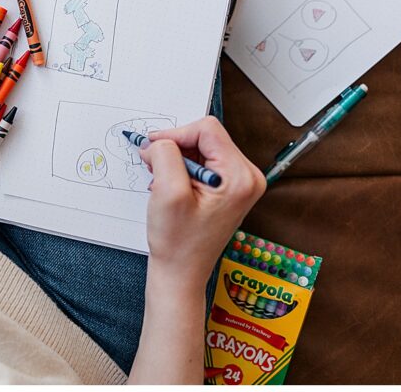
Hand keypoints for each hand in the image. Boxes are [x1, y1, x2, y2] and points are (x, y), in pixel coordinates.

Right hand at [141, 116, 264, 288]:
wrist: (181, 271)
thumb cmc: (178, 242)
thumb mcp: (167, 193)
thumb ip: (166, 155)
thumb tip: (161, 139)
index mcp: (240, 176)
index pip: (207, 129)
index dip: (175, 135)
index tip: (153, 150)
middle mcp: (247, 176)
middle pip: (206, 136)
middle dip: (175, 148)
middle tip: (154, 168)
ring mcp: (239, 182)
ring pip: (202, 148)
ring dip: (177, 159)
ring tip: (163, 182)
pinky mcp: (229, 187)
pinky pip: (204, 161)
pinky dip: (182, 167)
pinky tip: (172, 186)